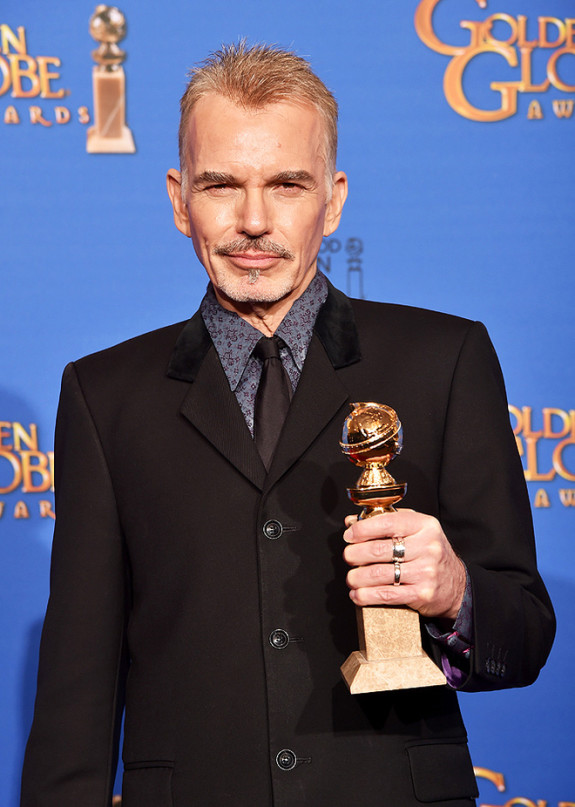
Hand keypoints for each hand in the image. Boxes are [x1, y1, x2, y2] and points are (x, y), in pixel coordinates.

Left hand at [343, 509, 465, 619]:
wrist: (457, 586)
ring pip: (379, 573)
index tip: (349, 535)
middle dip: (355, 554)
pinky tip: (357, 594)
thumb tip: (351, 522)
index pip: (388, 522)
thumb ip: (386, 521)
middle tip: (348, 556)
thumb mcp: (416, 530)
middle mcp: (427, 547)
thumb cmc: (430, 554)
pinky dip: (366, 595)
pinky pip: (386, 594)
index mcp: (425, 526)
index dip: (363, 529)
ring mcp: (425, 571)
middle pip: (379, 549)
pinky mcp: (422, 594)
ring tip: (351, 577)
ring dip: (357, 577)